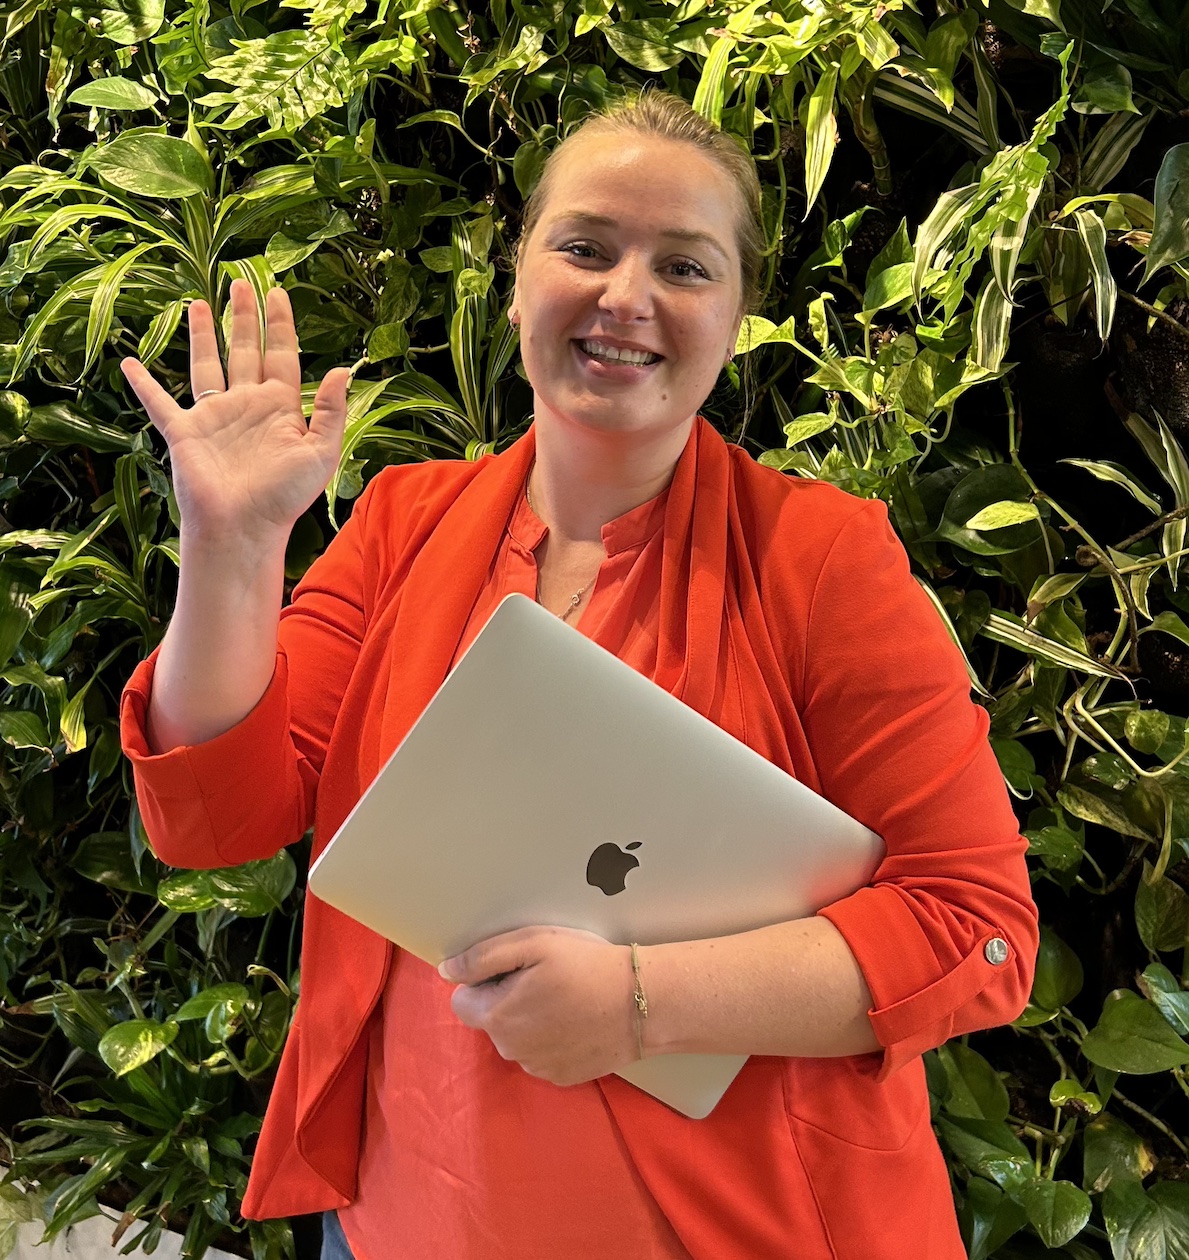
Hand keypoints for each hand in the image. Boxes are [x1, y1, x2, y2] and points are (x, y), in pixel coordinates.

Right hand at [120, 280, 350, 540]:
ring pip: (208, 365)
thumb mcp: (320, 453)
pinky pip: (159, 403)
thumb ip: (330, 411)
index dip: (280, 324)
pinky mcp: (184, 433)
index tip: (277, 292)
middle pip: (245, 350)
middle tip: (240, 283)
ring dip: (203, 335)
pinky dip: (143, 384)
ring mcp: (214, 418)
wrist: (243, 528)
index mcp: (280, 408)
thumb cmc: (284, 498)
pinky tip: (130, 364)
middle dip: (243, 317)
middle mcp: (247, 406)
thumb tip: (342, 368)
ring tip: (199, 303)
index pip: (282, 354)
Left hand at [440, 926, 638, 1086]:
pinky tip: (576, 1020)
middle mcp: (510, 1050)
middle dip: (506, 999)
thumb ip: (482, 957)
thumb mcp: (533, 944)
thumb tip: (446, 971)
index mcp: (497, 1017)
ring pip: (515, 1038)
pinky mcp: (561, 1077)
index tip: (515, 970)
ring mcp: (537, 1068)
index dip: (484, 980)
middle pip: (490, 1019)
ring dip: (528, 1019)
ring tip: (565, 998)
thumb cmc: (586, 966)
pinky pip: (540, 1053)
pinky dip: (551, 1038)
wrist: (641, 1003)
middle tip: (545, 978)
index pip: (461, 1000)